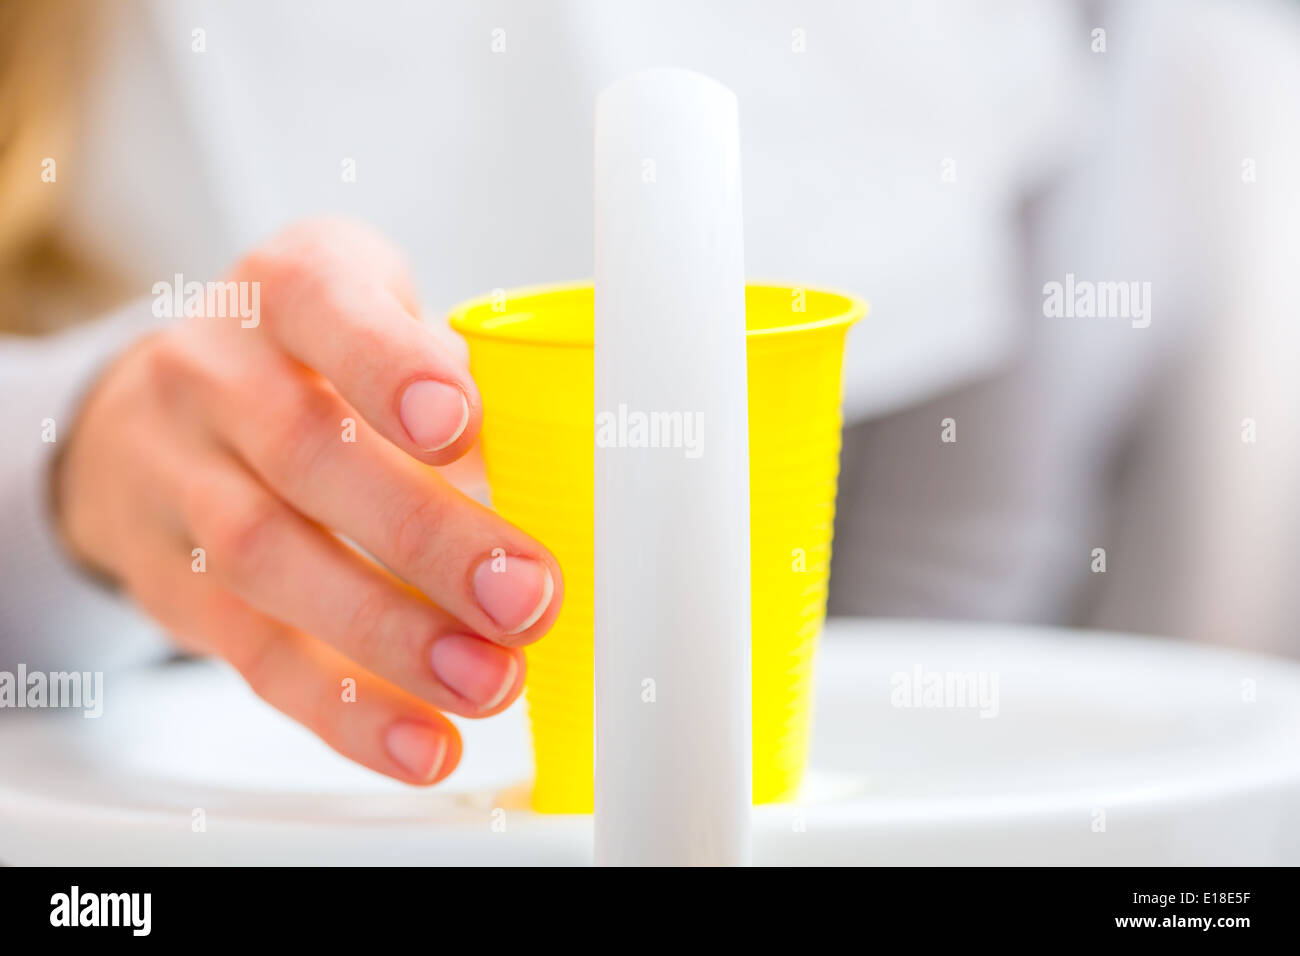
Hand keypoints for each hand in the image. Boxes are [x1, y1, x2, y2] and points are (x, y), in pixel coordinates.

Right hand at [55, 219, 563, 784]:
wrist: (148, 419)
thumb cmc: (304, 362)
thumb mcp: (372, 315)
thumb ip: (448, 368)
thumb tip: (547, 459)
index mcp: (285, 291)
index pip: (320, 303)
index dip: (386, 365)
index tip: (459, 424)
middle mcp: (214, 377)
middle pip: (306, 455)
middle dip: (424, 535)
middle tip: (525, 595)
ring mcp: (179, 480)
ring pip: (271, 563)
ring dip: (391, 635)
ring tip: (488, 680)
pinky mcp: (175, 585)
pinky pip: (255, 655)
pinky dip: (347, 710)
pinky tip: (423, 742)